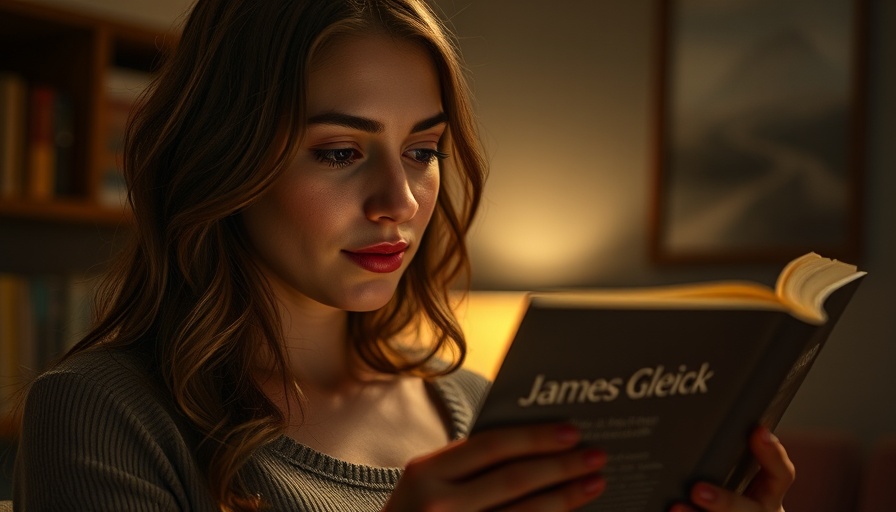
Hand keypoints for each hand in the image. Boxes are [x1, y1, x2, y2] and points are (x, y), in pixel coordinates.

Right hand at [382, 423, 606, 510]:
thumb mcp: (426, 484)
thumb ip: (466, 465)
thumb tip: (533, 445)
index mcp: (425, 473)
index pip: (491, 446)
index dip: (535, 437)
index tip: (572, 431)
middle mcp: (438, 503)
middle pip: (514, 479)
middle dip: (561, 465)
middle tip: (597, 455)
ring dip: (565, 497)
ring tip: (594, 483)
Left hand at [670, 426, 794, 511]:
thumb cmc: (732, 496)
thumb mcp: (737, 478)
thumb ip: (726, 461)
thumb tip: (695, 425)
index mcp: (767, 496)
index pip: (780, 475)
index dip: (772, 454)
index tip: (757, 431)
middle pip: (752, 511)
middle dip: (727, 502)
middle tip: (698, 490)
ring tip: (675, 508)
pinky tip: (667, 511)